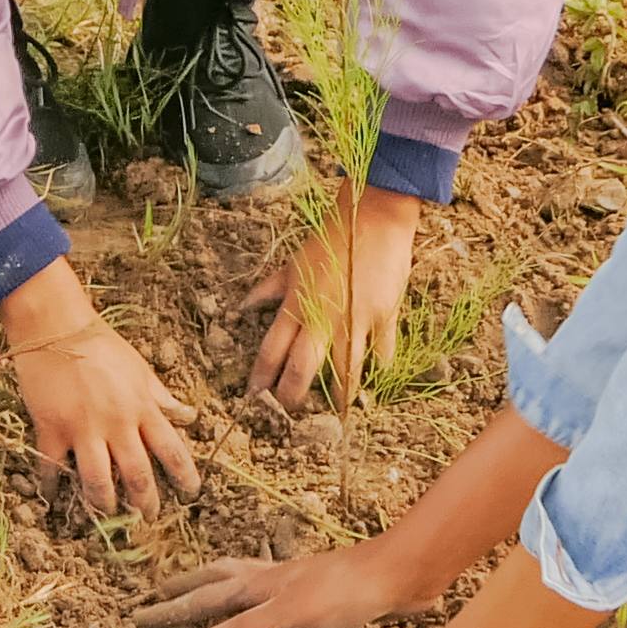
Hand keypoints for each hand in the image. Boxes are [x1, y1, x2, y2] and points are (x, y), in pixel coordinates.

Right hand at [0, 266, 201, 517]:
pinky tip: (52, 497)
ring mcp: (83, 428)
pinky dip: (52, 485)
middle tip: (148, 518)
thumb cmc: (99, 344)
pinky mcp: (51, 428)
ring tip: (106, 513)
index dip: (185, 476)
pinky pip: (53, 466)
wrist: (54, 326)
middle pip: (137, 474)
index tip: (191, 494)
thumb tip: (187, 416)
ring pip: (98, 480)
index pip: (172, 449)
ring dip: (104, 503)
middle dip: (145, 502)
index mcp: (142, 407)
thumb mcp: (139, 368)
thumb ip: (160, 397)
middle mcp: (117, 422)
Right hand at [131, 542, 400, 627]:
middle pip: (218, 580)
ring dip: (219, 587)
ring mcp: (295, 583)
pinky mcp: (319, 594)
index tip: (138, 616)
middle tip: (160, 594)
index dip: (172, 609)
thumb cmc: (344, 595)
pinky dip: (257, 601)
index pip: (203, 597)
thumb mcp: (288, 617)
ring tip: (204, 592)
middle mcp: (272, 579)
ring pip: (245, 581)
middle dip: (186, 588)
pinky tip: (268, 612)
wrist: (397, 577)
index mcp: (260, 584)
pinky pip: (273, 595)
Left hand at [244, 181, 422, 410]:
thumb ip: (269, 288)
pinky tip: (376, 375)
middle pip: (303, 369)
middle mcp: (323, 318)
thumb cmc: (331, 238)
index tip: (256, 395)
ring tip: (337, 408)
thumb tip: (242, 306)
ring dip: (340, 394)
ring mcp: (356, 321)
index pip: (271, 350)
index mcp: (296, 304)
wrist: (374, 218)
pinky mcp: (384, 318)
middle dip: (293, 394)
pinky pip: (382, 353)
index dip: (262, 377)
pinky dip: (378, 366)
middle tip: (291, 408)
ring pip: (345, 370)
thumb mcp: (293, 262)